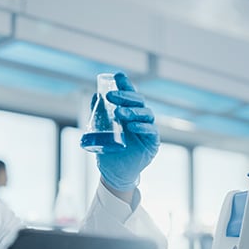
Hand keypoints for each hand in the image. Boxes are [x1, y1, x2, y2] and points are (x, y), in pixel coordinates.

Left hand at [96, 72, 159, 191]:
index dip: (125, 84)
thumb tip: (95, 96)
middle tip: (111, 96)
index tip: (118, 76)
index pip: (129, 95)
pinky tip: (132, 126)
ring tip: (119, 113)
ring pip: (146, 114)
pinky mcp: (153, 142)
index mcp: (129, 112)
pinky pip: (151, 130)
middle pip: (138, 101)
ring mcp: (147, 129)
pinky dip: (142, 127)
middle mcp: (140, 118)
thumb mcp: (101, 131)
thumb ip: (99, 114)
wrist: (114, 173)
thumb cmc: (109, 150)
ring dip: (132, 111)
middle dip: (125, 96)